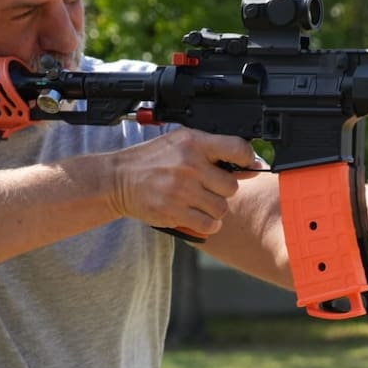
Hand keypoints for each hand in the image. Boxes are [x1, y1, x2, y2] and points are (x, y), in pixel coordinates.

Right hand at [107, 128, 266, 236]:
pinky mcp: (174, 212)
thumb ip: (214, 151)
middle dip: (222, 189)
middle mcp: (190, 165)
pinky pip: (209, 224)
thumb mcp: (181, 143)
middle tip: (208, 187)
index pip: (238, 148)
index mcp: (193, 143)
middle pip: (231, 186)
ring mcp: (182, 190)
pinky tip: (198, 215)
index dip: (247, 159)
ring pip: (222, 207)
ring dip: (215, 208)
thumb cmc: (152, 161)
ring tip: (200, 202)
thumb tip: (251, 165)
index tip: (245, 165)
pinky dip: (208, 224)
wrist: (117, 179)